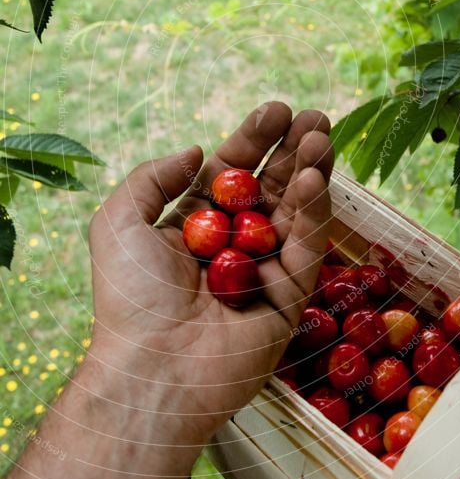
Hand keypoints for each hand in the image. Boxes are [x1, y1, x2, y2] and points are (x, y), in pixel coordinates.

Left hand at [88, 102, 332, 443]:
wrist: (153, 369)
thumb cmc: (130, 298)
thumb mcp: (118, 222)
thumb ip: (152, 178)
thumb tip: (195, 151)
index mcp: (194, 226)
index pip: (231, 173)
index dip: (253, 139)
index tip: (277, 109)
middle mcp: (232, 244)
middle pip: (271, 187)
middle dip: (292, 150)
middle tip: (315, 118)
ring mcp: (263, 270)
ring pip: (295, 212)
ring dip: (310, 171)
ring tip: (321, 136)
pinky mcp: (289, 297)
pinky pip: (305, 248)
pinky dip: (314, 212)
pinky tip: (313, 178)